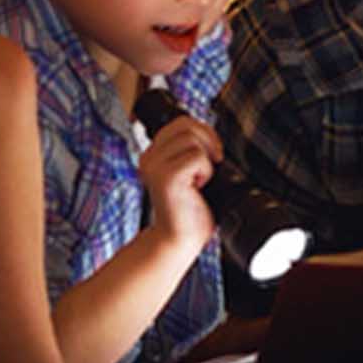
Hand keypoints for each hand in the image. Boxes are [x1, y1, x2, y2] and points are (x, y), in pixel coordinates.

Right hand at [138, 114, 219, 254]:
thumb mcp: (189, 173)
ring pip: (193, 140)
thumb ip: (193, 149)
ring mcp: (155, 166)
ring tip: (199, 180)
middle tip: (211, 165)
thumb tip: (212, 132)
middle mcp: (149, 157)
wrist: (179, 240)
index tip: (212, 153)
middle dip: (208, 141)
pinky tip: (196, 188)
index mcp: (152, 154)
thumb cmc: (188, 211)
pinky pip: (197, 157)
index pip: (181, 122)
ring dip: (206, 160)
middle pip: (187, 125)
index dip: (204, 131)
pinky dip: (205, 172)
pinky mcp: (166, 177)